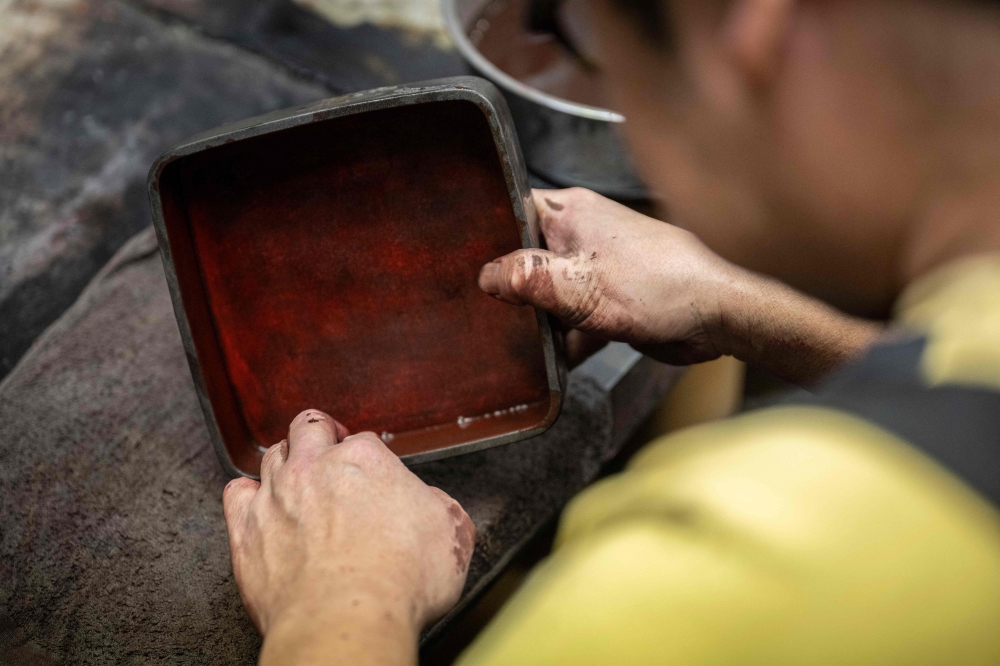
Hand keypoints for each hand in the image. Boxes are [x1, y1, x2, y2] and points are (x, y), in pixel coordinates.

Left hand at [222, 409, 474, 665]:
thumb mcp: (452, 532)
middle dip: (320, 436)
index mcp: (365, 459)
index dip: (369, 458)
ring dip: (285, 461)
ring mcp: (277, 495)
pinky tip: (256, 503)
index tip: (373, 477)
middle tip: (331, 454)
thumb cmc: (401, 580)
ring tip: (296, 479)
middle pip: (310, 429)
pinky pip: (236, 493)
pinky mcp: (247, 529)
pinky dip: (246, 494)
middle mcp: (316, 467)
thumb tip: (431, 504)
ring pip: (272, 454)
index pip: (363, 441)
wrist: (347, 619)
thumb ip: (437, 506)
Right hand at [479, 187, 740, 364]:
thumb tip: (485, 276)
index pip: (511, 212)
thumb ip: (528, 278)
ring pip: (547, 292)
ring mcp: (595, 268)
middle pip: (524, 257)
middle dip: (509, 287)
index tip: (464, 266)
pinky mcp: (608, 300)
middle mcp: (580, 234)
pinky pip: (571, 318)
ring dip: (536, 319)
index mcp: (569, 213)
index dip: (486, 237)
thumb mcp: (580, 285)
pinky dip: (563, 339)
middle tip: (485, 312)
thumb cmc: (659, 287)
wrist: (716, 317)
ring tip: (513, 341)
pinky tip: (551, 361)